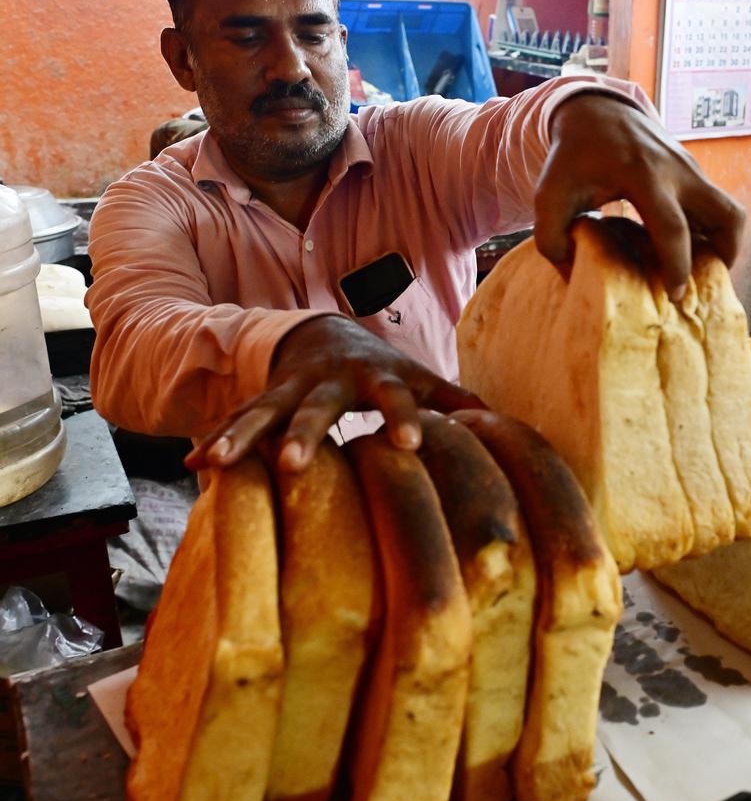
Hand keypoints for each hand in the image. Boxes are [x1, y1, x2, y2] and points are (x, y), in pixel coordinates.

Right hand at [184, 315, 483, 471]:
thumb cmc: (387, 371)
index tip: (411, 446)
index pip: (394, 398)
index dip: (402, 419)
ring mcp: (290, 390)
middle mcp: (329, 381)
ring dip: (241, 436)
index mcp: (376, 377)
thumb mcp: (423, 379)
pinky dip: (215, 441)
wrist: (328, 335)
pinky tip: (193, 465)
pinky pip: (235, 421)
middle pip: (316, 408)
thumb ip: (459, 401)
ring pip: (262, 412)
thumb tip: (506, 428)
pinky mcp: (263, 401)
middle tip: (292, 464)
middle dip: (305, 434)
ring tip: (217, 462)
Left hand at [534, 92, 745, 299]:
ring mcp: (691, 169)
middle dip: (724, 257)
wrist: (595, 111)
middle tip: (702, 285)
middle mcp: (677, 172)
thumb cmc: (571, 158)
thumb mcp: (549, 195)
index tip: (675, 295)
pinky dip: (709, 231)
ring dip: (724, 244)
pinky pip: (716, 207)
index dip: (677, 266)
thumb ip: (552, 239)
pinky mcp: (694, 172)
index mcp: (643, 176)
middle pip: (727, 216)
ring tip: (698, 269)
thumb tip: (575, 278)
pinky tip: (685, 249)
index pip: (672, 228)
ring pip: (730, 212)